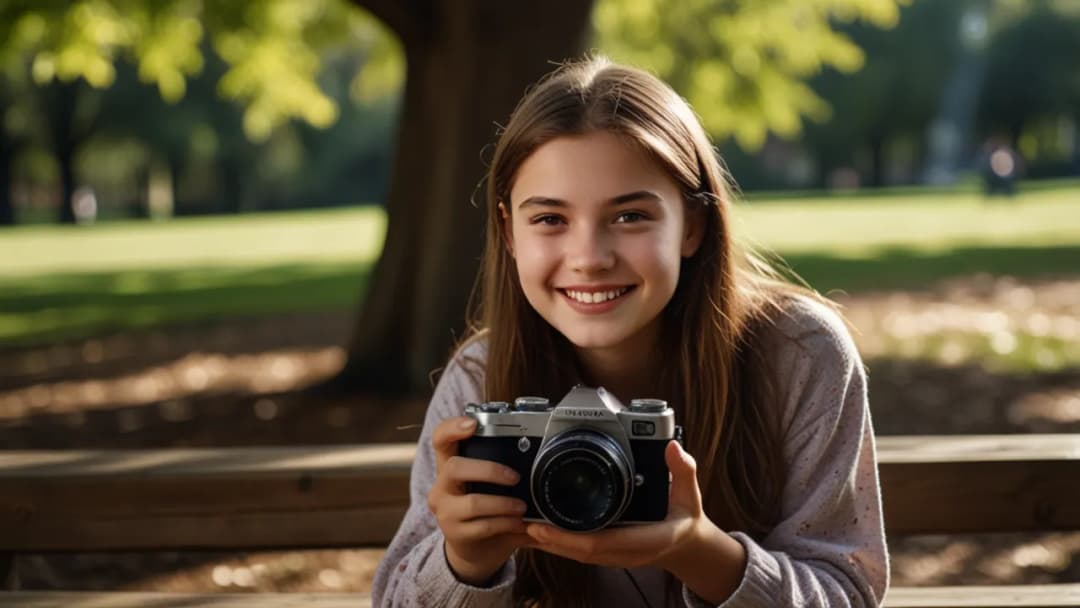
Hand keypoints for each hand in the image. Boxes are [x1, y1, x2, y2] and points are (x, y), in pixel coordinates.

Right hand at [427, 416, 532, 584]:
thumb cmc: (486, 511)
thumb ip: (507, 470)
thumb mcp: (489, 488)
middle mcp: (441, 487)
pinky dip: (505, 523)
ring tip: (522, 507)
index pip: (440, 439)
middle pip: (455, 467)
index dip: (452, 427)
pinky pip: (483, 526)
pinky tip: (519, 524)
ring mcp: (445, 511)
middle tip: (515, 477)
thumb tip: (545, 453)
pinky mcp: (455, 534)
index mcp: (449, 468)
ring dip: (504, 504)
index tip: (473, 424)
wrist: (475, 552)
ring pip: (473, 502)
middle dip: (489, 470)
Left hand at [525, 441, 745, 602]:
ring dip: (551, 544)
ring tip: (524, 528)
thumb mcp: (689, 492)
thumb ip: (683, 469)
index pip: (602, 543)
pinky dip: (560, 544)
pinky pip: (581, 551)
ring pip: (578, 554)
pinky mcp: (610, 552)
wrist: (689, 545)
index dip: (570, 538)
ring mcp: (617, 555)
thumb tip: (673, 447)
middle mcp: (627, 551)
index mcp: (645, 539)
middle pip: (581, 551)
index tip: (545, 528)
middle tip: (524, 525)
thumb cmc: (685, 517)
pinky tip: (542, 534)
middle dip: (551, 541)